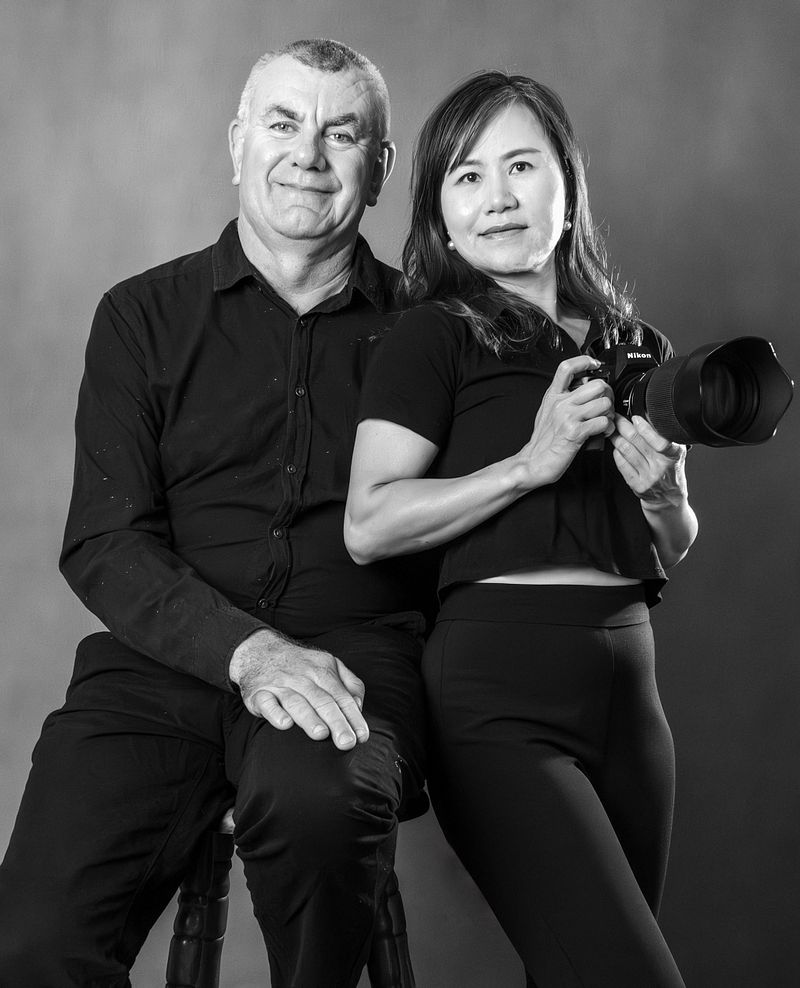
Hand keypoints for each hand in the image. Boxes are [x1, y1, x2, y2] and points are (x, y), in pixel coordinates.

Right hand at [229, 629, 368, 749]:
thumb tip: (359, 705)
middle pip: (322, 700)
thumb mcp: (329, 664)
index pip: (341, 696)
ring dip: (309, 718)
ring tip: (322, 735)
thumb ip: (349, 683)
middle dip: (336, 722)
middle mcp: (302, 677)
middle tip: (346, 742)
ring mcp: (279, 685)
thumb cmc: (301, 665)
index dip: (353, 716)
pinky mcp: (258, 694)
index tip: (362, 736)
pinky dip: (275, 713)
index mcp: (322, 670)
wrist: (260, 651)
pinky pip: (267, 703)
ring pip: (296, 702)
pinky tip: (285, 724)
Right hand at [517, 355, 614, 487]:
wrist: (534, 462)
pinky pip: (603, 422)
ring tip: (605, 421)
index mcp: (553, 396)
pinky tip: (603, 432)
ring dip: (610, 413)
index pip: (567, 367)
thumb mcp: (548, 412)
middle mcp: (560, 403)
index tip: (595, 364)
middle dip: (608, 395)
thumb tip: (583, 387)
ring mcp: (568, 416)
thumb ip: (562, 398)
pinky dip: (608, 428)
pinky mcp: (575, 432)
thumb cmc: (543, 440)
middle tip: (605, 404)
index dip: (584, 361)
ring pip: (604, 403)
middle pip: (597, 385)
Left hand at [610, 414, 687, 505]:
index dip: (645, 428)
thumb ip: (663, 437)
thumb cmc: (671, 470)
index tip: (636, 418)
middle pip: (637, 442)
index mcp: (674, 455)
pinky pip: (622, 464)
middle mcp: (662, 467)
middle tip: (616, 418)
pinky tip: (617, 448)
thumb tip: (645, 417)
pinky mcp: (637, 485)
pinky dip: (617, 453)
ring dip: (617, 438)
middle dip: (623, 426)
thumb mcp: (674, 452)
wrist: (668, 497)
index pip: (660, 441)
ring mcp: (649, 477)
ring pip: (626, 451)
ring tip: (613, 431)